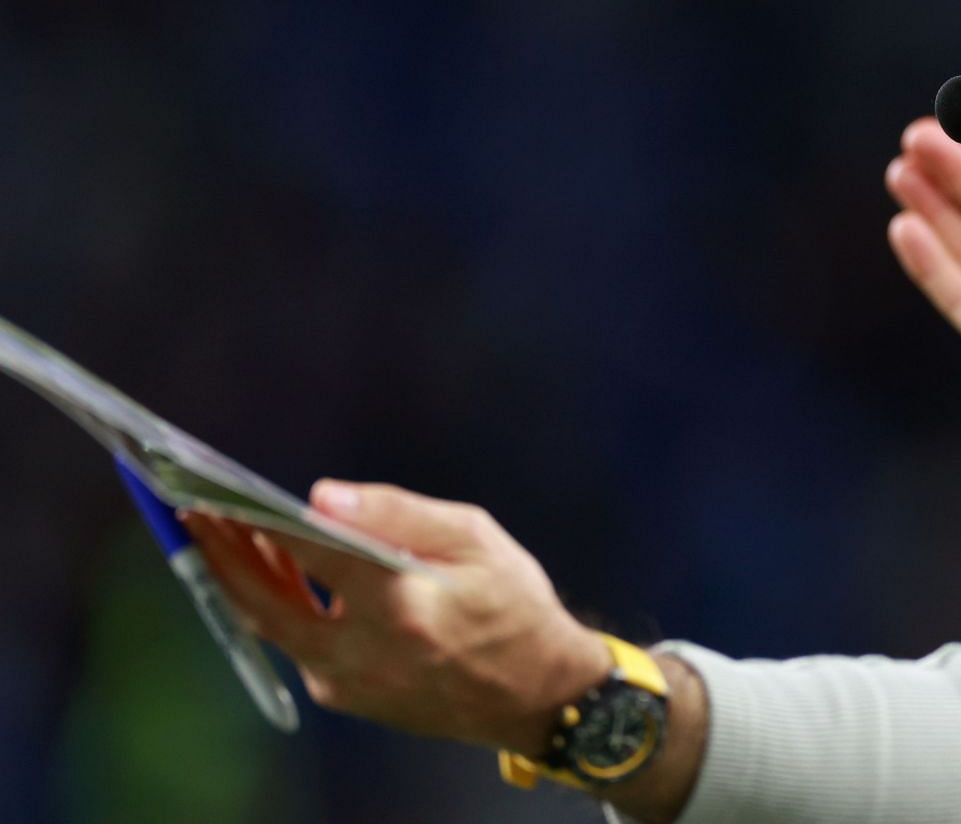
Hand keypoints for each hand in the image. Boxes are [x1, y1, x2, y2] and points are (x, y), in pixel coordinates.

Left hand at [181, 481, 608, 756]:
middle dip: (222, 558)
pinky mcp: (345, 697)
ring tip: (231, 532)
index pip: (310, 555)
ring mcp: (347, 684)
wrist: (535, 694)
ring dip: (248, 580)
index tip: (214, 496)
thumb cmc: (513, 606)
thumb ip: (399, 514)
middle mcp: (360, 653)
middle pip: (265, 603)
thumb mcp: (476, 539)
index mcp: (398, 605)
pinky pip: (300, 644)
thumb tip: (321, 497)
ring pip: (277, 627)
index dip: (256, 524)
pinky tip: (284, 571)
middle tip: (193, 514)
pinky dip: (283, 604)